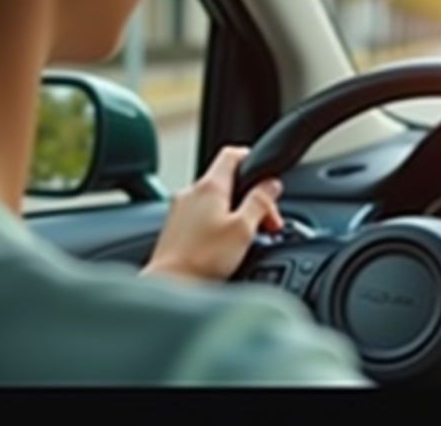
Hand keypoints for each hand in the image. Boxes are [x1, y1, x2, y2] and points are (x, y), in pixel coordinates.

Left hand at [142, 146, 283, 281]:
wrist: (168, 286)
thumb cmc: (202, 260)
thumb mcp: (243, 229)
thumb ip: (259, 202)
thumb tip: (271, 184)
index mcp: (209, 186)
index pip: (232, 155)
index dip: (251, 159)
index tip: (264, 176)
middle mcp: (190, 193)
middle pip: (226, 181)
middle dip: (249, 198)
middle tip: (266, 222)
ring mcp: (179, 210)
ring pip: (213, 201)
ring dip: (233, 213)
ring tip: (245, 237)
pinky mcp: (174, 229)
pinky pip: (200, 216)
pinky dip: (216, 224)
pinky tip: (223, 246)